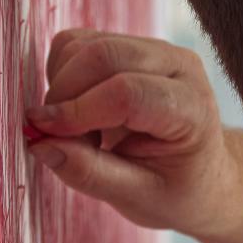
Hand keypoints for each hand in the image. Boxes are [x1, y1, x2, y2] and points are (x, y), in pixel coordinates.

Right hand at [31, 30, 242, 242]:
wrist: (201, 172)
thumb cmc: (176, 190)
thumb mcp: (138, 199)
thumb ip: (90, 173)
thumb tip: (41, 144)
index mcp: (192, 108)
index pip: (128, 93)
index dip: (78, 111)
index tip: (42, 135)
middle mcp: (177, 66)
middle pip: (103, 55)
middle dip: (62, 94)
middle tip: (50, 136)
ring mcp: (153, 48)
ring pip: (83, 45)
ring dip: (60, 86)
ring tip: (77, 130)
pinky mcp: (127, 43)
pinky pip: (76, 44)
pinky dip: (60, 74)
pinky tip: (76, 110)